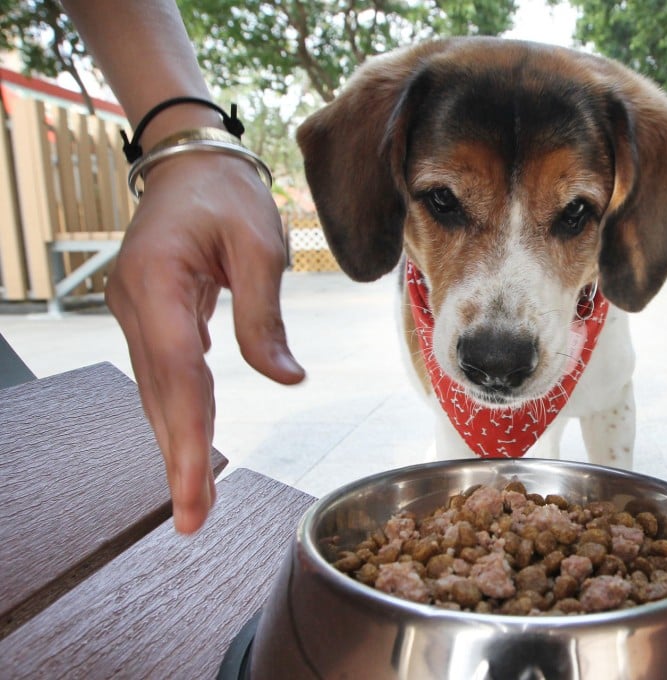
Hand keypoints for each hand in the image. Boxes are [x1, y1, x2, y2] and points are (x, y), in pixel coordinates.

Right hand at [106, 153, 305, 532]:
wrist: (190, 161)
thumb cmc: (227, 194)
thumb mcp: (259, 248)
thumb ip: (265, 319)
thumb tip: (286, 380)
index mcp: (158, 283)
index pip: (177, 376)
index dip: (187, 437)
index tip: (195, 490)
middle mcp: (133, 303)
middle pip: (159, 394)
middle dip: (178, 457)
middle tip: (192, 519)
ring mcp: (134, 310)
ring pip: (157, 388)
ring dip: (176, 440)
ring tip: (194, 494)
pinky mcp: (147, 313)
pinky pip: (163, 371)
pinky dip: (178, 409)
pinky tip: (189, 440)